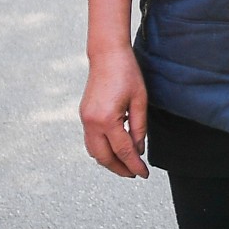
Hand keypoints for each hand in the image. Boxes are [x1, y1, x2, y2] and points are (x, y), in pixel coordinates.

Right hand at [80, 47, 150, 178]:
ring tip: (125, 165)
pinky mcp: (84, 115)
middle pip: (104, 158)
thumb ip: (140, 128)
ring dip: (108, 161)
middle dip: (119, 169)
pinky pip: (90, 141)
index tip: (144, 174)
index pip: (123, 151)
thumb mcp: (140, 101)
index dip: (135, 165)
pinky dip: (101, 150)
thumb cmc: (126, 73)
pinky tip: (114, 150)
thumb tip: (138, 150)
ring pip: (94, 152)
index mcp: (107, 120)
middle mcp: (92, 123)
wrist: (106, 54)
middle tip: (134, 173)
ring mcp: (85, 119)